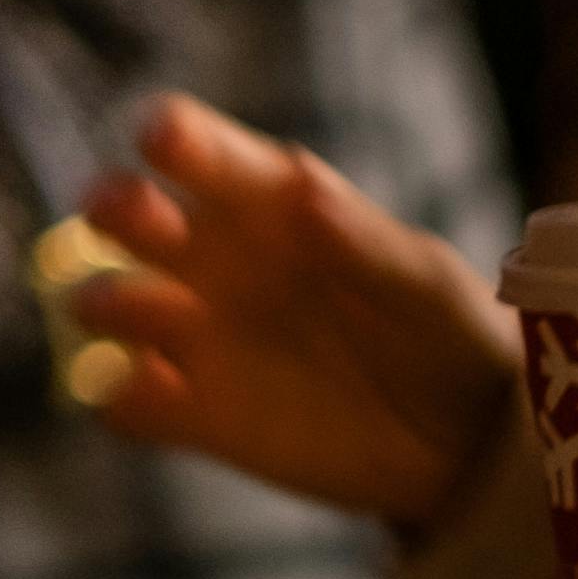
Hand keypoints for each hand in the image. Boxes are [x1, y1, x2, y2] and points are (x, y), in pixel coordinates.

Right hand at [59, 91, 517, 532]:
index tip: (161, 137)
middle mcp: (214, 260)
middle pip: (129, 214)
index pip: (201, 150)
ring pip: (110, 303)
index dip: (174, 135)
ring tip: (150, 313)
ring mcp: (198, 339)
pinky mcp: (196, 416)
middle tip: (131, 218)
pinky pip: (126, 401)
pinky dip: (122, 395)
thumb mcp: (424, 283)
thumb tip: (306, 189)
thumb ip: (366, 242)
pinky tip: (153, 393)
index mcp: (265, 203)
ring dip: (109, 302)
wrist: (468, 443)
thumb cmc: (448, 331)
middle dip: (116, 207)